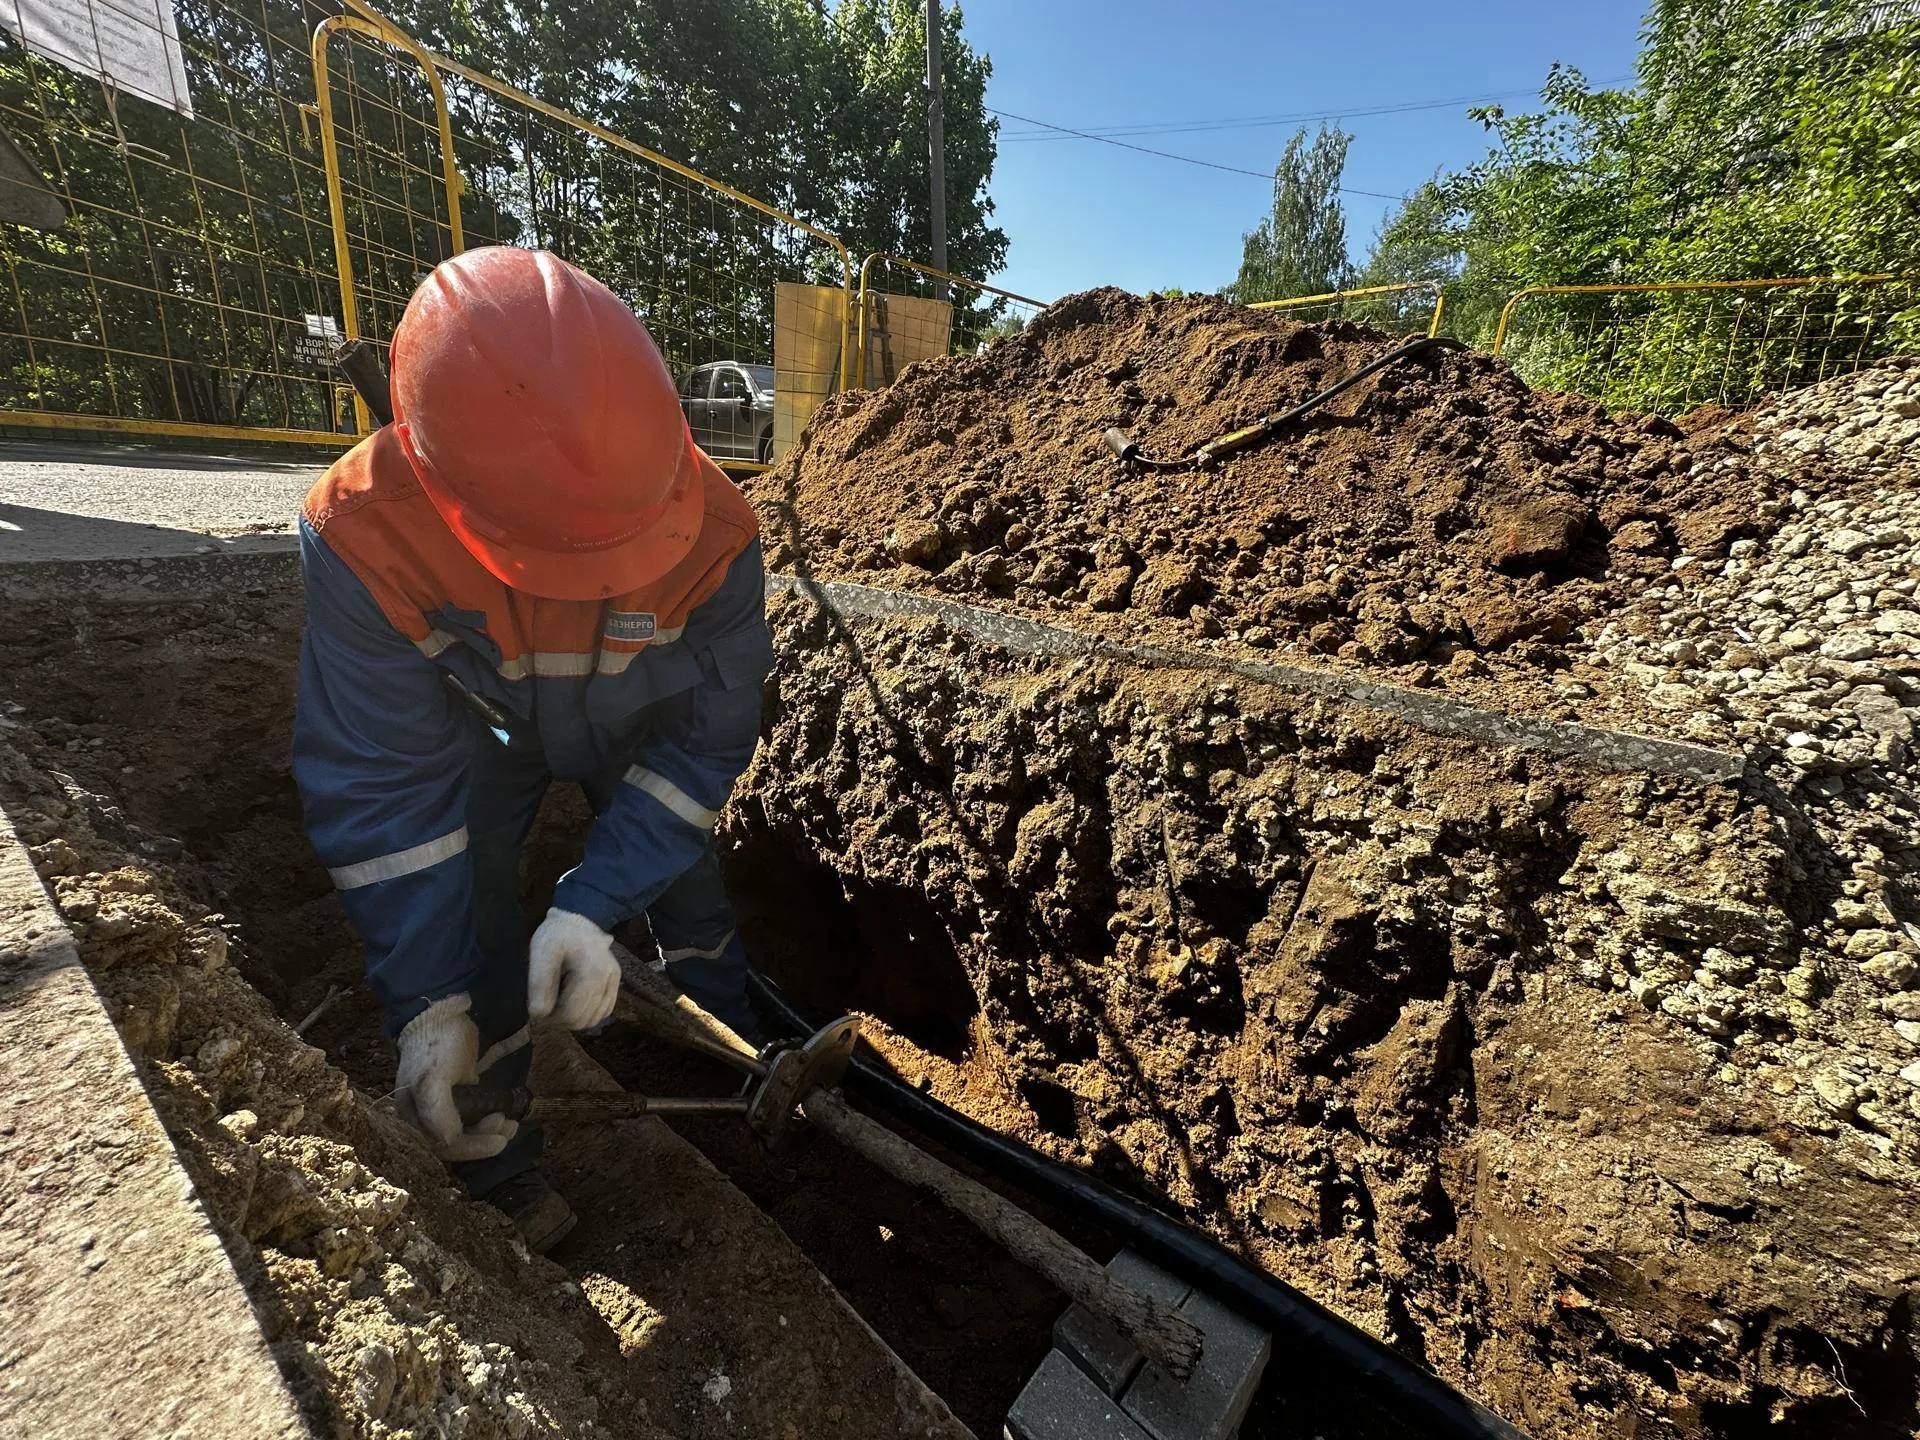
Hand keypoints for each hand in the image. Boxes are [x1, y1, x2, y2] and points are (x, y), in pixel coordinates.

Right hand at [395, 995, 517, 1160]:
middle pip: (454, 1144)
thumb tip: (450, 1142)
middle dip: (484, 1140)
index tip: (500, 1141)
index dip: (472, 1148)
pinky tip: (502, 1114)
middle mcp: (422, 1116)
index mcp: (411, 1115)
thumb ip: (437, 1113)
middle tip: (509, 1126)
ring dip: (488, 1133)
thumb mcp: (433, 1079)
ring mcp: (438, 1106)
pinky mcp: (454, 1095)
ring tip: (510, 1123)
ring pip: (464, 1133)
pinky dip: (486, 1121)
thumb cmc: (437, 1045)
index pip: (441, 1147)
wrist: (443, 1012)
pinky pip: (469, 1119)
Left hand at [527, 908, 619, 1029]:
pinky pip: (602, 1013)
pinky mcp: (616, 985)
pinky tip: (572, 1000)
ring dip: (572, 1019)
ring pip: (593, 1020)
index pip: (570, 1014)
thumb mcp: (540, 953)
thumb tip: (539, 1015)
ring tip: (557, 1001)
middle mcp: (610, 978)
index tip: (537, 1008)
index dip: (550, 1018)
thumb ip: (539, 984)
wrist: (576, 922)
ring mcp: (615, 982)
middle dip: (560, 1020)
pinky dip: (585, 1013)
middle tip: (545, 1005)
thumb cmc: (556, 936)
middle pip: (582, 1020)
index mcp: (592, 970)